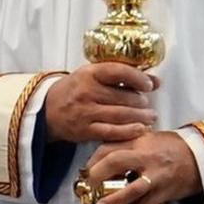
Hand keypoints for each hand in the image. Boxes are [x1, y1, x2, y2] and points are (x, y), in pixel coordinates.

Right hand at [40, 60, 158, 146]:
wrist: (47, 110)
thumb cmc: (75, 90)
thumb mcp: (93, 76)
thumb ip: (122, 77)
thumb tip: (155, 81)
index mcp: (89, 73)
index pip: (118, 71)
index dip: (138, 78)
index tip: (149, 84)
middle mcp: (86, 92)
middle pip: (123, 97)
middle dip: (141, 102)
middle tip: (148, 105)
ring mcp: (85, 112)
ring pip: (120, 115)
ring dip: (140, 117)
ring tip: (150, 117)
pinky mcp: (84, 130)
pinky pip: (111, 132)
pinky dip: (128, 131)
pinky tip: (140, 129)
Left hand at [81, 129, 203, 203]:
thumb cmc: (174, 147)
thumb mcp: (151, 139)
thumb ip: (130, 145)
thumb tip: (105, 156)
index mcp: (140, 142)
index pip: (109, 147)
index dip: (94, 159)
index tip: (86, 170)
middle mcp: (146, 158)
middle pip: (115, 161)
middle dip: (98, 174)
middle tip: (89, 185)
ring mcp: (156, 176)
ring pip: (132, 188)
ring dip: (114, 199)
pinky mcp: (165, 191)